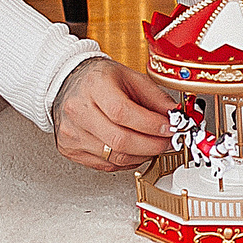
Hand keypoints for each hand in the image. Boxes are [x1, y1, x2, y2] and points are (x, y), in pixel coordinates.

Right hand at [51, 57, 174, 172]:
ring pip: (114, 156)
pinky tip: (136, 152)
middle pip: (119, 140)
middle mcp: (78, 110)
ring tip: (153, 146)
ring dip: (142, 155)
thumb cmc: (99, 80)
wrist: (68, 84)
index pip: (122, 112)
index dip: (150, 124)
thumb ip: (154, 97)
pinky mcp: (71, 150)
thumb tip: (175, 116)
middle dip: (152, 145)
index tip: (169, 127)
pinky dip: (127, 161)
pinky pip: (106, 165)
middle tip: (167, 142)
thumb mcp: (130, 77)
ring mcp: (72, 133)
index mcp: (94, 86)